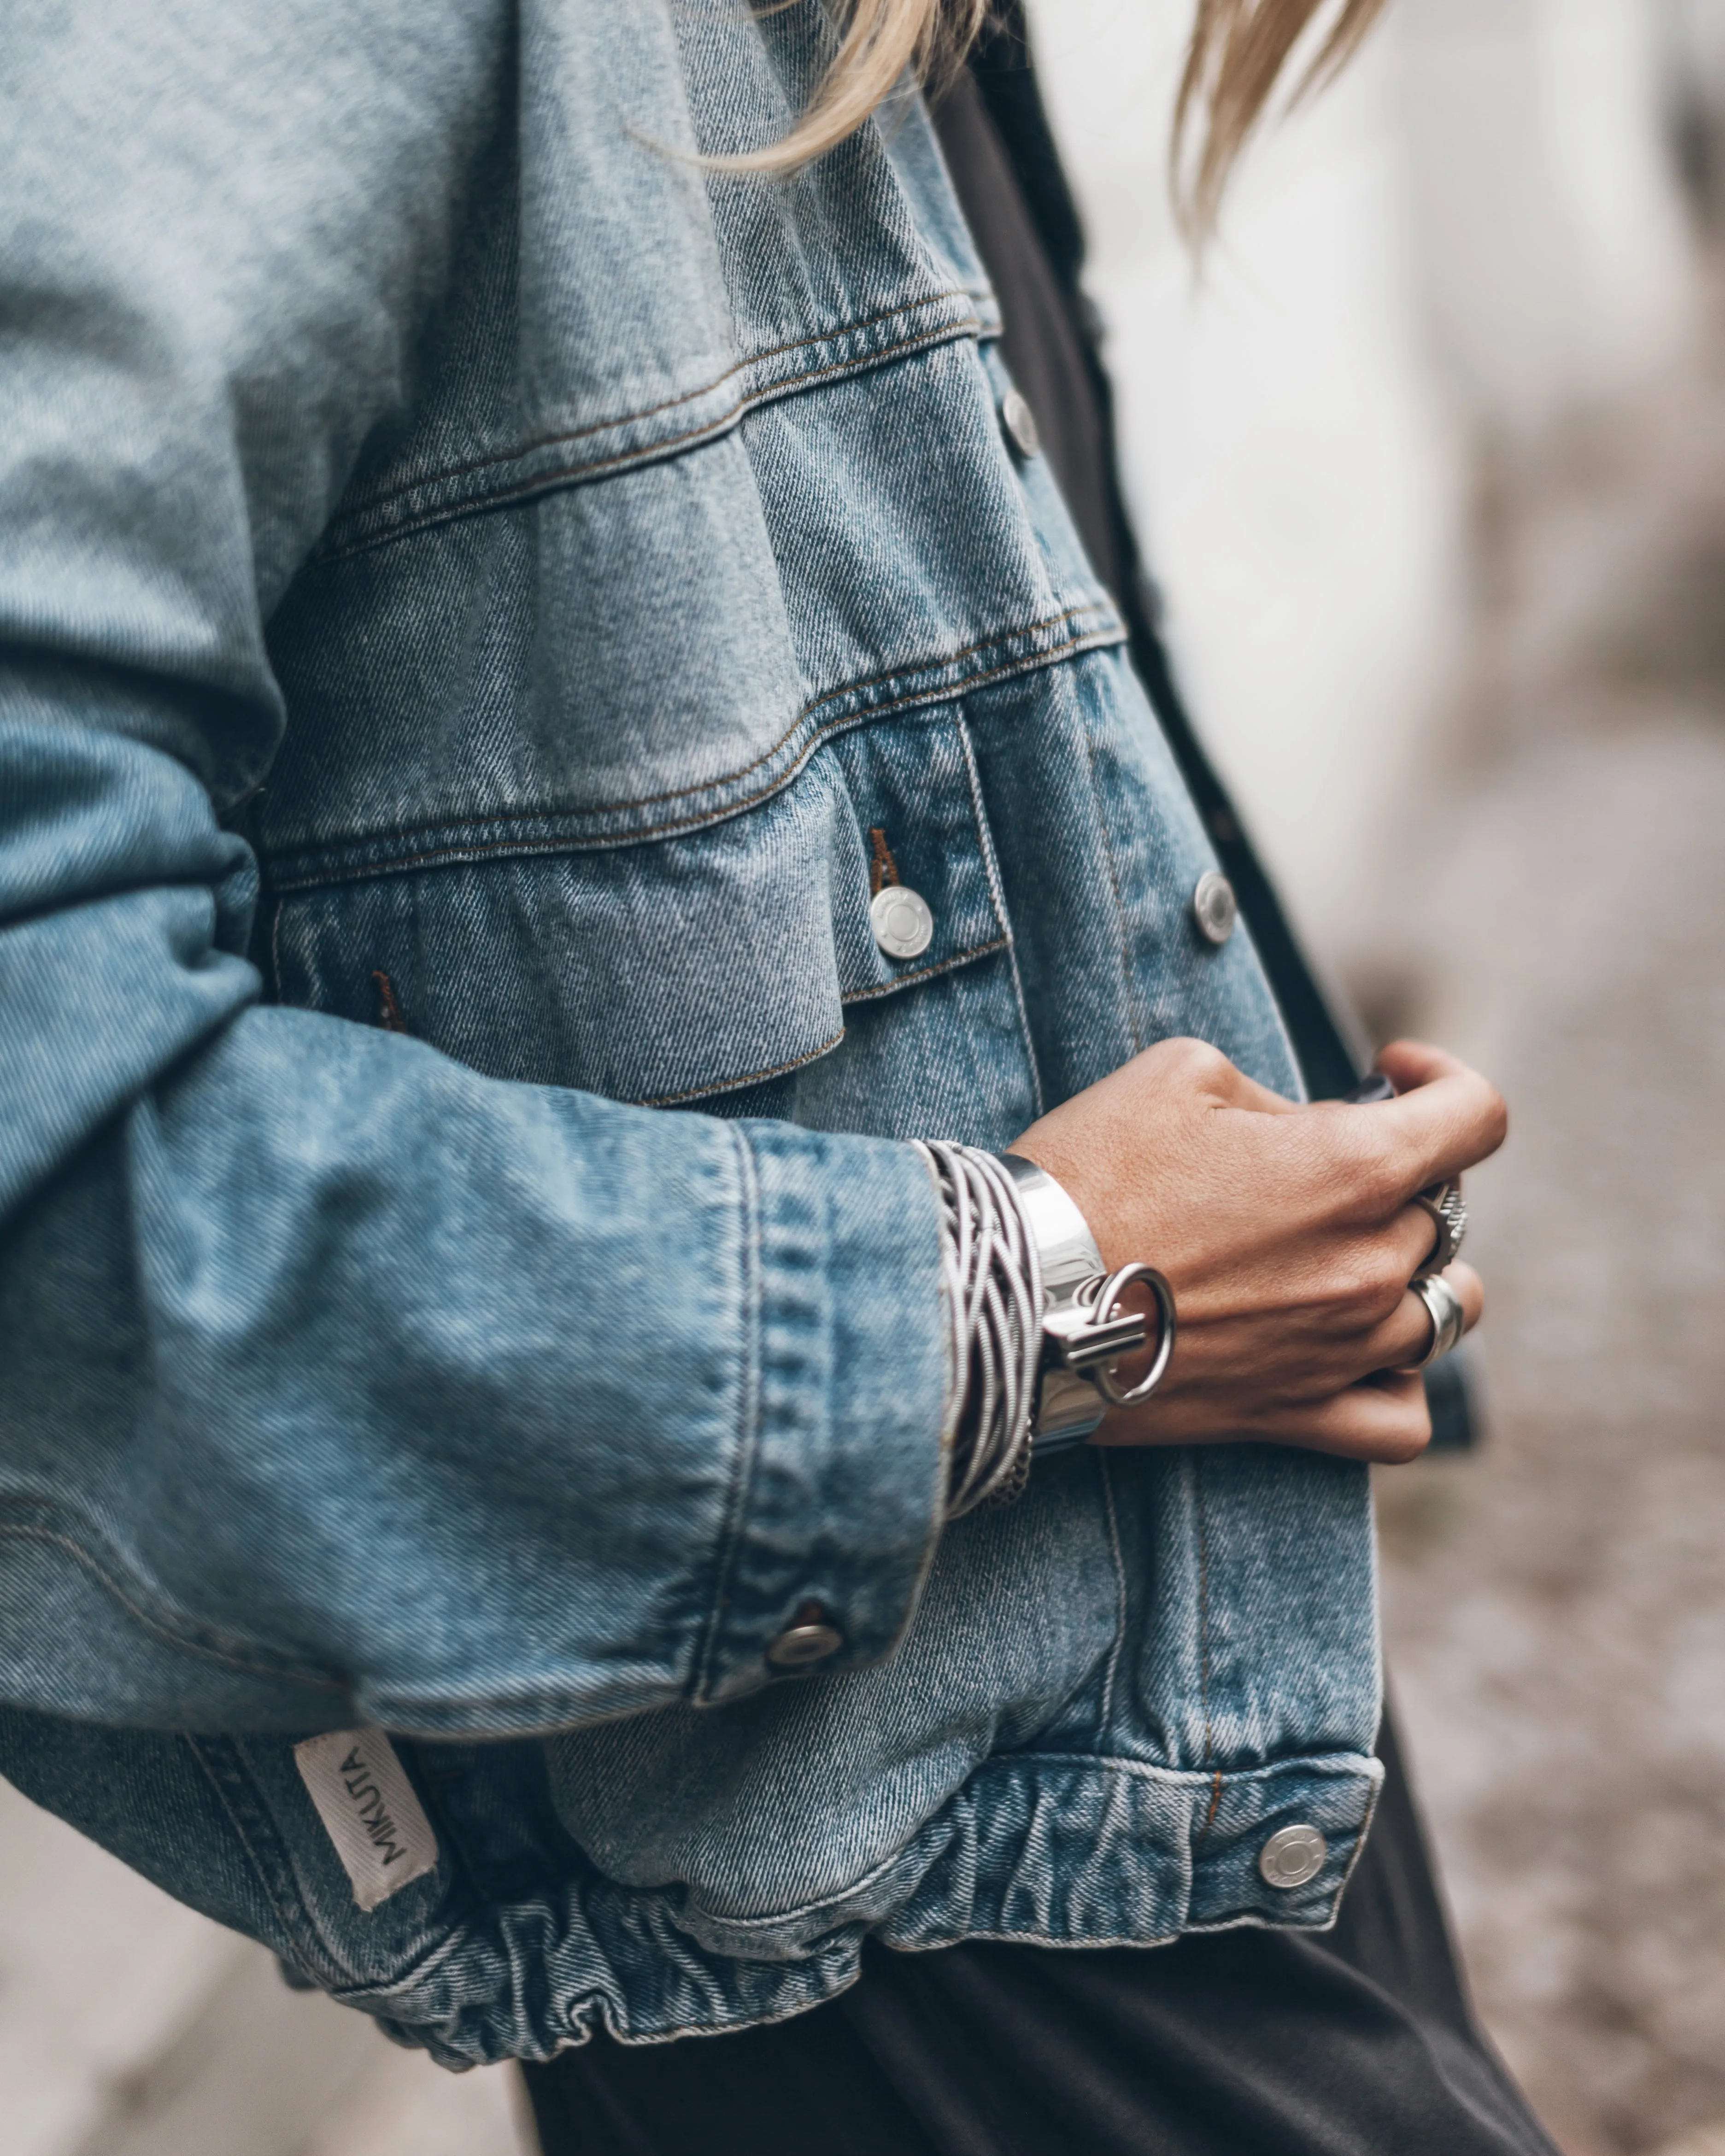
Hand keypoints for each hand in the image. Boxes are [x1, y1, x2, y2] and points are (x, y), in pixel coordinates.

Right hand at [1008, 1038, 1505, 1463]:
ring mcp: (1340, 1349)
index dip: (1443, 1078)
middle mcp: (1368, 1264)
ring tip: (1358, 1253)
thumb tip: (1305, 1130)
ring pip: (1447, 1313)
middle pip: (1444, 1211)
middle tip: (1308, 1165)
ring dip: (1419, 1273)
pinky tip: (1368, 1353)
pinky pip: (1401, 1421)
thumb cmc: (1091, 1172)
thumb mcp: (1179, 1073)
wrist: (1019, 1293)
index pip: (1477, 1116)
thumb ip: (1273, 1094)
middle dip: (1392, 1173)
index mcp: (1352, 1168)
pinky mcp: (1294, 1414)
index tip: (1391, 1070)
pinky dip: (1401, 1385)